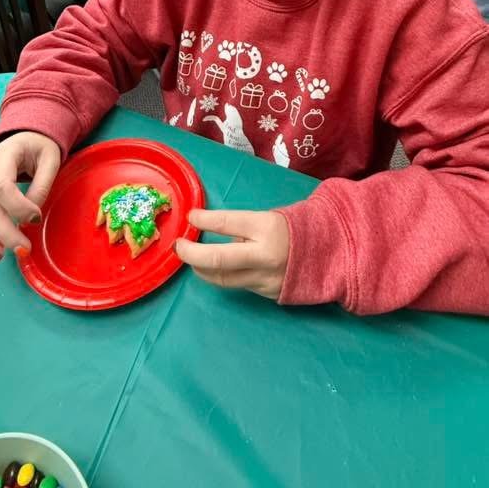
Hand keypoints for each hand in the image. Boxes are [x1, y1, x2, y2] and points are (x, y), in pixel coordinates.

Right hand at [0, 131, 60, 260]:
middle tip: (24, 249)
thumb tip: (32, 216)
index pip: (2, 186)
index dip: (18, 207)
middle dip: (4, 232)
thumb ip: (43, 185)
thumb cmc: (39, 148)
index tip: (36, 218)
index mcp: (3, 155)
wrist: (26, 137)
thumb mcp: (51, 158)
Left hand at [175, 208, 289, 300]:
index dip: (203, 219)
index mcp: (266, 228)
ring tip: (193, 259)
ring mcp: (265, 279)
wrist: (331, 254)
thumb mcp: (271, 218)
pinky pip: (238, 285)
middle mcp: (264, 256)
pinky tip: (217, 268)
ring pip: (222, 278)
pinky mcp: (266, 294)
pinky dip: (223, 276)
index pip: (226, 223)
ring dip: (202, 269)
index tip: (190, 216)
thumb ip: (244, 227)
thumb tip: (215, 231)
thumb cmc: (297, 228)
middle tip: (178, 246)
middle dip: (191, 254)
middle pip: (216, 260)